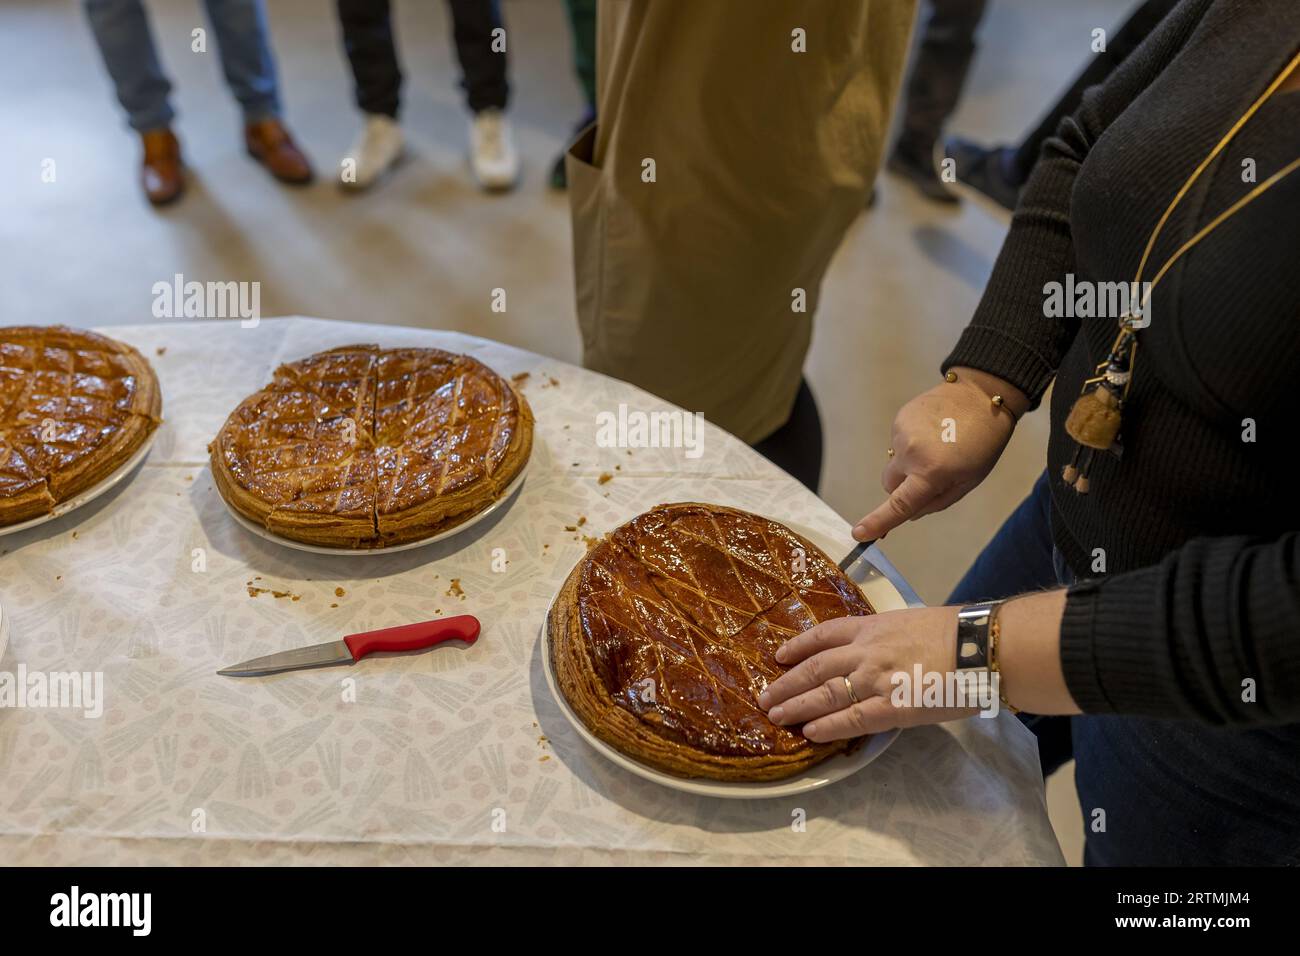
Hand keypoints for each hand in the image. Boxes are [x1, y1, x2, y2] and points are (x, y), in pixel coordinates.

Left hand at [758, 606, 977, 740]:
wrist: (982, 646)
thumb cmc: (959, 631)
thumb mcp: (914, 621)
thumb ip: (889, 636)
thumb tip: (880, 650)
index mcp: (873, 626)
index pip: (824, 634)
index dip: (798, 646)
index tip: (780, 655)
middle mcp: (866, 650)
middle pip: (814, 666)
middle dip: (786, 682)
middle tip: (765, 695)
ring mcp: (876, 679)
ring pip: (824, 692)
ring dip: (796, 705)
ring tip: (775, 715)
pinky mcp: (892, 707)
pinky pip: (851, 719)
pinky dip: (827, 726)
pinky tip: (810, 733)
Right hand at [853, 368, 1025, 541]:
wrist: (980, 396)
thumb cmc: (983, 443)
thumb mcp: (968, 481)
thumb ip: (937, 502)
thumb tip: (909, 513)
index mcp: (931, 472)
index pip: (899, 504)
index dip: (878, 522)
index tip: (860, 533)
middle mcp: (910, 453)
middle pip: (890, 485)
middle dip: (904, 487)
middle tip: (932, 475)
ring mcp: (901, 433)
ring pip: (895, 463)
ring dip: (910, 462)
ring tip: (938, 445)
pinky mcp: (899, 419)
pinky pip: (898, 444)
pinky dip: (911, 444)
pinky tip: (932, 432)